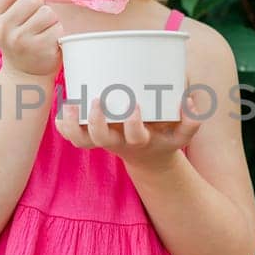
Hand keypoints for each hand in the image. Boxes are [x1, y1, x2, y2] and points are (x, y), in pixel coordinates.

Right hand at [0, 0, 61, 79]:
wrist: (24, 73)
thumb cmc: (22, 38)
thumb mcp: (16, 17)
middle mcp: (4, 29)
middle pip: (31, 0)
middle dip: (41, 6)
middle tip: (39, 20)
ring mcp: (20, 40)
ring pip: (47, 13)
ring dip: (52, 20)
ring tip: (45, 31)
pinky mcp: (38, 49)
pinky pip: (57, 28)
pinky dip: (58, 32)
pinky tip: (50, 41)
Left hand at [54, 90, 203, 170]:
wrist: (149, 156)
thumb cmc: (165, 134)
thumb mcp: (182, 133)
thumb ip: (192, 118)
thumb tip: (188, 98)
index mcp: (140, 140)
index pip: (135, 136)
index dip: (133, 124)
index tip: (135, 107)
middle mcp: (119, 142)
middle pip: (102, 139)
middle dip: (97, 122)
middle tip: (97, 100)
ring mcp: (103, 140)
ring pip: (82, 140)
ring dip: (73, 124)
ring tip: (71, 103)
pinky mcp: (92, 136)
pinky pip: (72, 135)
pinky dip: (63, 124)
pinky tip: (62, 106)